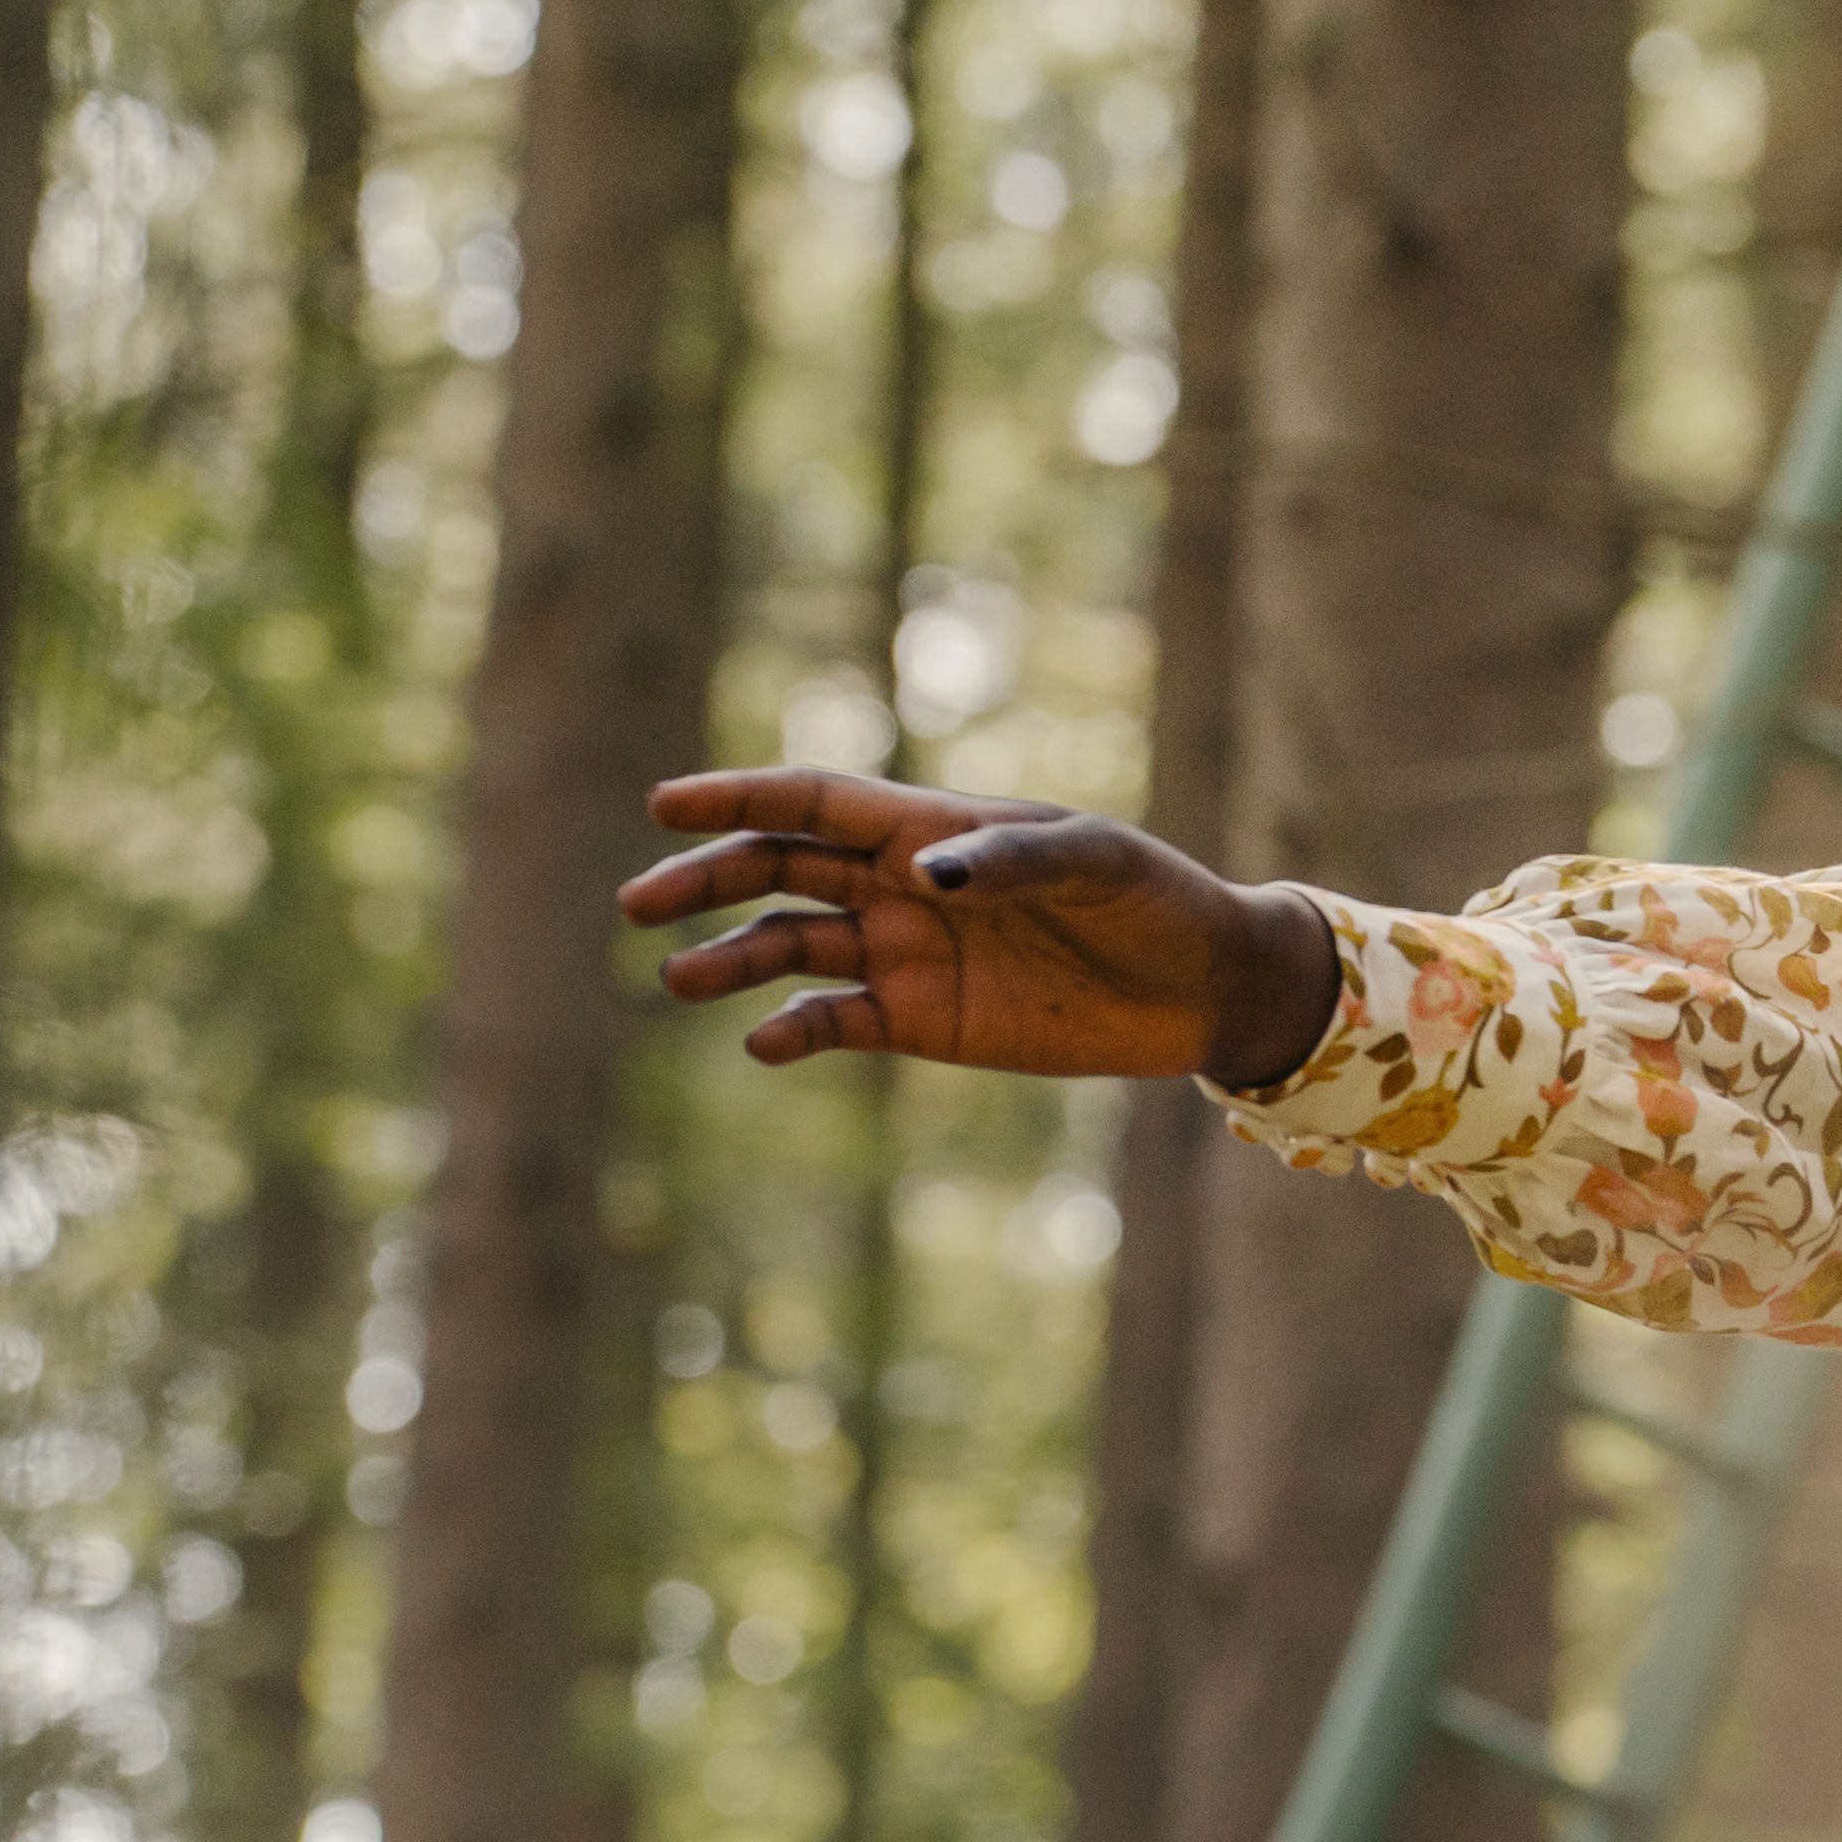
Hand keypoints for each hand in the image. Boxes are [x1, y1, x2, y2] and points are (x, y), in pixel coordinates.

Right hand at [619, 771, 1342, 1085]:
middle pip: (779, 870)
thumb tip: (921, 873)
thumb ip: (1007, 860)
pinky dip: (793, 1030)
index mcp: (934, 826)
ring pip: (789, 947)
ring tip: (678, 980)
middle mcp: (902, 884)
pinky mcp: (922, 1021)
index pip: (813, 801)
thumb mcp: (1094, 863)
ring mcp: (906, 953)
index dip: (736, 799)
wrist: (1202, 986)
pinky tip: (763, 1042)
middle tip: (639, 903)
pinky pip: (835, 1021)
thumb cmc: (1153, 898)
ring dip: (731, 960)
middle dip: (706, 881)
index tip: (664, 807)